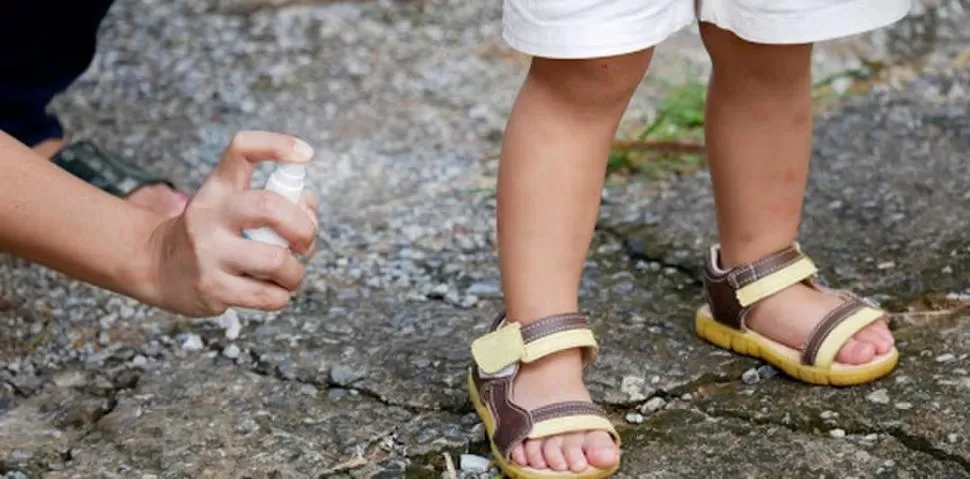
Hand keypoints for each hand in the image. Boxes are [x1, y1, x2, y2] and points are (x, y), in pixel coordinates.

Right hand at [145, 131, 318, 316]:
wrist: (158, 267)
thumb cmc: (212, 233)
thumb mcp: (231, 205)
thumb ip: (275, 198)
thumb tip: (309, 207)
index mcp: (218, 188)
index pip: (242, 150)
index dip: (278, 145)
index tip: (305, 154)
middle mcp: (211, 215)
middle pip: (270, 207)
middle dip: (304, 228)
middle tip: (305, 243)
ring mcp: (209, 253)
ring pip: (276, 260)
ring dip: (296, 271)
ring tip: (289, 273)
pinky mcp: (213, 289)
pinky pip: (269, 295)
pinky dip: (282, 295)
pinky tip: (272, 290)